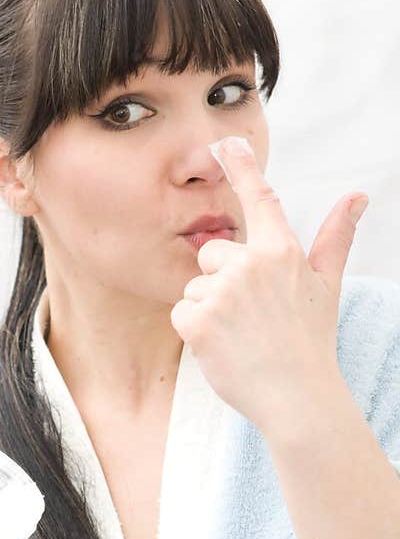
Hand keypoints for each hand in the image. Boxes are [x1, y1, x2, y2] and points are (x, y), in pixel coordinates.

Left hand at [170, 135, 367, 437]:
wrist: (295, 396)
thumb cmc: (309, 342)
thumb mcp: (326, 285)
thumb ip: (336, 237)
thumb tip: (357, 196)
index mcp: (281, 251)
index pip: (258, 200)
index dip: (241, 168)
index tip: (224, 142)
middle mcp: (251, 264)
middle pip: (212, 255)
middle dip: (222, 282)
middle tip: (249, 316)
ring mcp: (223, 291)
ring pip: (195, 287)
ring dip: (209, 310)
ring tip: (239, 336)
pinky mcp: (198, 319)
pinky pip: (181, 312)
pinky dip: (194, 331)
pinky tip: (221, 346)